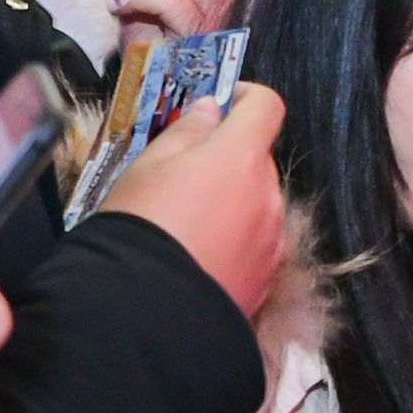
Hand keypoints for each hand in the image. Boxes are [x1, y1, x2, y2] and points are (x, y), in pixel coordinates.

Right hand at [91, 84, 292, 314]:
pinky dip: (236, 240)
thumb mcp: (147, 165)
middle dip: (229, 159)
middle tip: (183, 177)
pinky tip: (200, 256)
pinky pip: (256, 243)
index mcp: (240, 158)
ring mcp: (272, 239)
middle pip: (258, 159)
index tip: (221, 106)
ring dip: (233, 202)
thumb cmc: (140, 228)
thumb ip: (187, 131)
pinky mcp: (267, 277)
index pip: (266, 107)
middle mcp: (268, 195)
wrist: (146, 313)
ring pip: (258, 202)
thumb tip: (211, 111)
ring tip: (187, 226)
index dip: (246, 99)